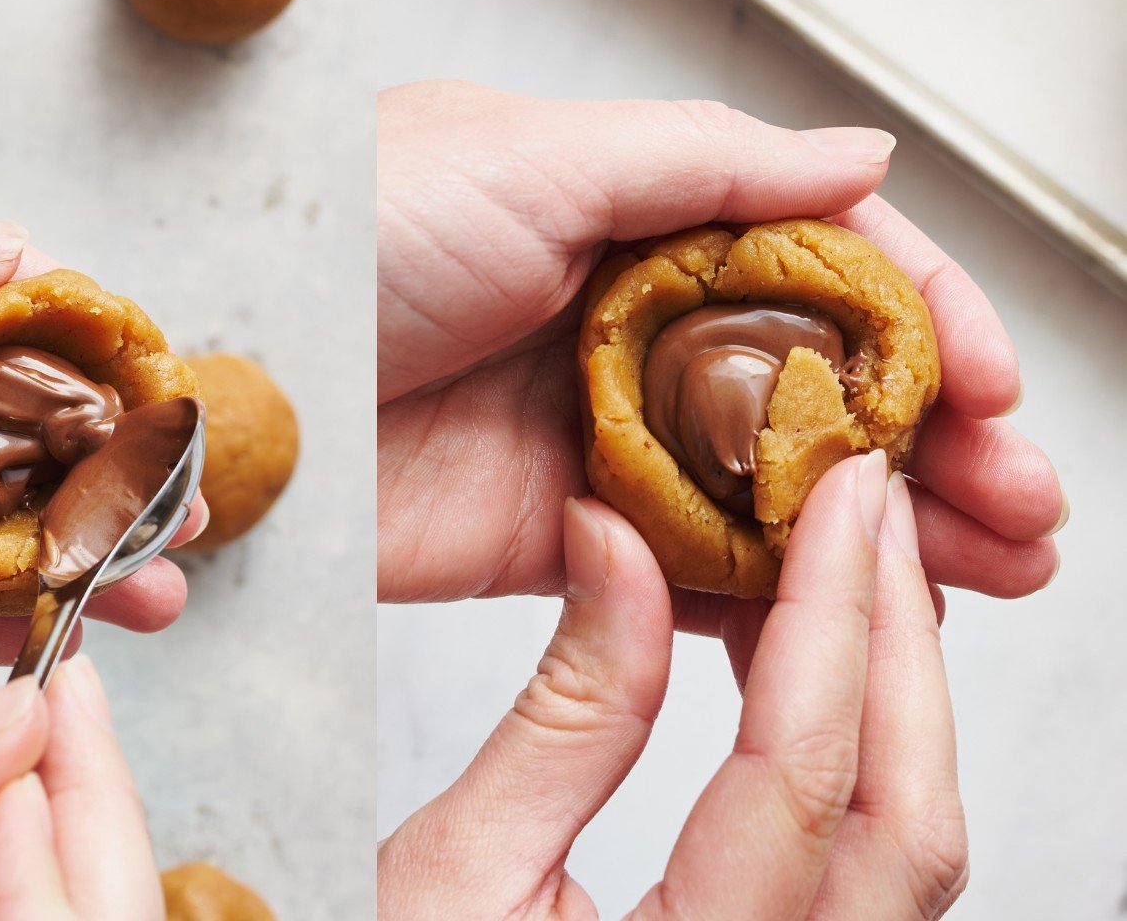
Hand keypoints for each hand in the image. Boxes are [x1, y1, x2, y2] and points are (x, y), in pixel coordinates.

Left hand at [377, 80, 1064, 609]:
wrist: (240, 373)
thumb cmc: (357, 229)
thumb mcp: (531, 156)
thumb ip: (707, 165)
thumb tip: (859, 158)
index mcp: (645, 229)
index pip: (824, 274)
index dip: (919, 322)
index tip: (983, 385)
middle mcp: (640, 336)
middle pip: (821, 397)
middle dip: (932, 446)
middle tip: (1018, 503)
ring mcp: (609, 442)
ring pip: (779, 495)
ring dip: (884, 534)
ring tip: (986, 570)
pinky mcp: (562, 539)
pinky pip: (693, 575)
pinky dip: (776, 603)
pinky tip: (848, 622)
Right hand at [379, 453, 969, 918]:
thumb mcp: (453, 868)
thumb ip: (560, 715)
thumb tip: (617, 543)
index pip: (796, 774)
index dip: (832, 613)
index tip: (844, 494)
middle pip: (905, 819)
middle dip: (902, 642)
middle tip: (874, 507)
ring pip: (912, 851)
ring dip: (899, 697)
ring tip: (858, 567)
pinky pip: (876, 872)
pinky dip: (869, 755)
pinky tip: (826, 674)